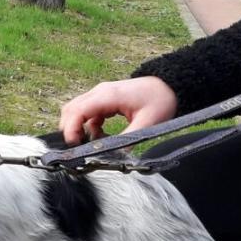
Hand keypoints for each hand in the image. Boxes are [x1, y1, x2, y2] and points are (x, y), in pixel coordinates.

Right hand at [59, 77, 176, 144]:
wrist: (168, 85)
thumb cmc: (160, 100)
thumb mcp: (148, 123)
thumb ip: (129, 139)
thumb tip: (115, 155)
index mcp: (108, 95)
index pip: (77, 111)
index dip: (71, 129)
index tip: (75, 146)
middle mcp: (100, 92)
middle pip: (71, 110)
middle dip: (71, 130)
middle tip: (81, 149)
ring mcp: (100, 95)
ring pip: (77, 111)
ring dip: (80, 129)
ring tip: (95, 143)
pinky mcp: (103, 100)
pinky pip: (87, 113)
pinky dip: (89, 127)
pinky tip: (102, 136)